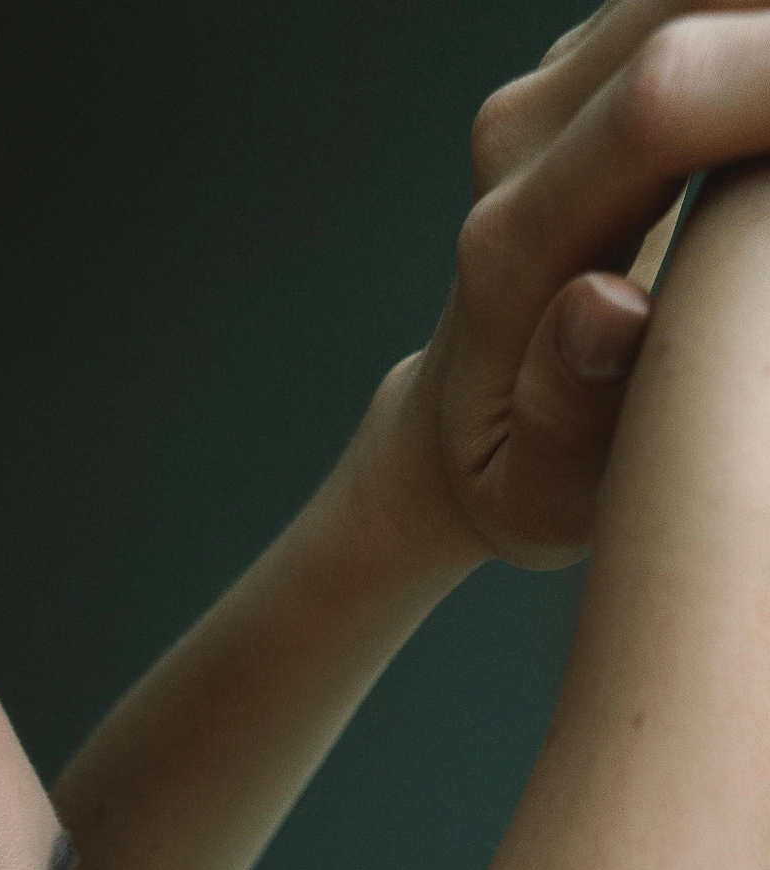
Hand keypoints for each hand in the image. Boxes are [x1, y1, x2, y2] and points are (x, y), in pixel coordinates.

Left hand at [380, 0, 769, 570]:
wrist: (457, 424)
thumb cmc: (522, 476)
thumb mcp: (538, 495)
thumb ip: (566, 415)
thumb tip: (606, 307)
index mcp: (512, 246)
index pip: (662, 109)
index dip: (769, 79)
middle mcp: (521, 137)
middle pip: (689, 5)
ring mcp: (555, 84)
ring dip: (766, 20)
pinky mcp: (599, 57)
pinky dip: (751, 24)